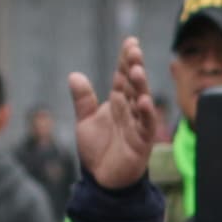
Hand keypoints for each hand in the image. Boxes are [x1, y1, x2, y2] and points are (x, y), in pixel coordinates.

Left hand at [68, 37, 162, 191]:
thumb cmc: (97, 150)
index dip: (126, 60)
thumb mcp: (85, 121)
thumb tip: (75, 75)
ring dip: (141, 86)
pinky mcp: (141, 143)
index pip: (123, 77)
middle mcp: (130, 111)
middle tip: (134, 50)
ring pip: (141, 101)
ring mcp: (137, 125)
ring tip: (136, 70)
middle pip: (134, 85)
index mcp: (118, 103)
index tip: (130, 41)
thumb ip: (83, 99)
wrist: (102, 180)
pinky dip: (146, 114)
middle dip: (135, 67)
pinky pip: (145, 126)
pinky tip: (143, 101)